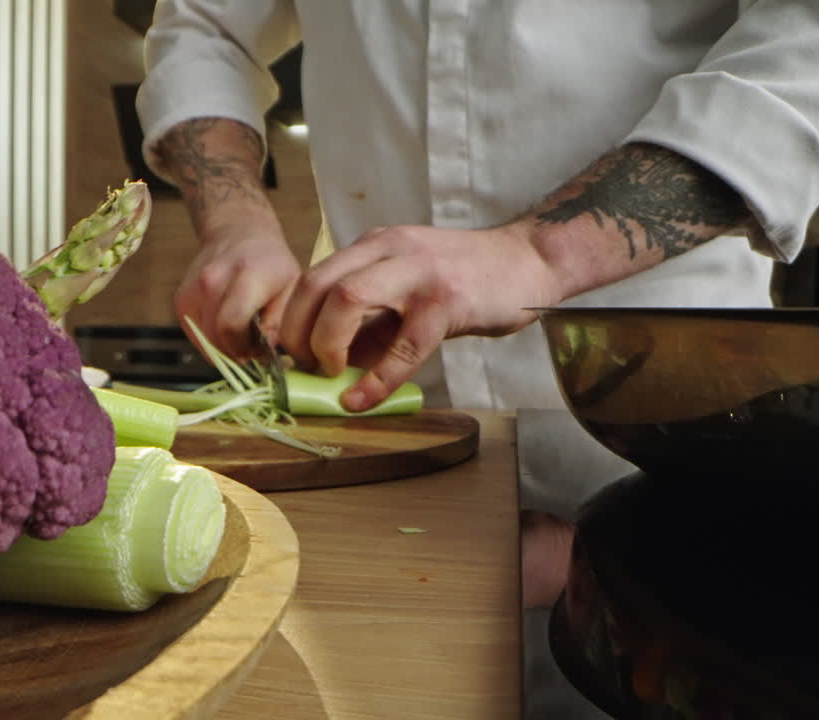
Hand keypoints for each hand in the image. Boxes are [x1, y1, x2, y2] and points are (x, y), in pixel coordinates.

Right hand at [174, 222, 300, 359]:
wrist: (239, 234)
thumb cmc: (270, 263)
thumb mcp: (291, 288)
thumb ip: (281, 322)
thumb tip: (266, 351)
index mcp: (246, 275)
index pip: (232, 325)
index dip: (244, 348)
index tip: (256, 351)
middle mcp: (213, 279)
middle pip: (215, 336)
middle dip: (234, 350)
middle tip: (250, 346)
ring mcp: (193, 289)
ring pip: (202, 339)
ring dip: (221, 346)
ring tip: (239, 333)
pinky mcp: (181, 299)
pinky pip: (194, 334)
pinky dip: (209, 338)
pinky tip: (224, 326)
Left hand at [279, 222, 560, 410]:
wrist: (527, 262)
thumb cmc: (466, 280)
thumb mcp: (407, 288)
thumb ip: (371, 319)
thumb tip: (329, 365)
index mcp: (374, 246)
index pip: (311, 277)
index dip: (291, 320)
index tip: (290, 355)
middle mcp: (389, 250)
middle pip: (317, 284)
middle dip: (298, 333)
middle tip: (306, 368)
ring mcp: (418, 272)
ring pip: (348, 299)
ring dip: (327, 344)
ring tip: (333, 376)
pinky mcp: (448, 301)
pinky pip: (404, 344)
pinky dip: (377, 378)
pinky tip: (364, 399)